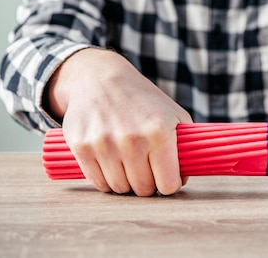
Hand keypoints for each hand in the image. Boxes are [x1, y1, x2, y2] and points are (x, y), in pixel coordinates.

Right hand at [46, 48, 192, 195]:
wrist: (100, 78)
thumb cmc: (142, 99)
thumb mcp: (174, 114)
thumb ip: (185, 145)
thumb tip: (183, 178)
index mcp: (159, 132)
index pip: (168, 184)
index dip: (169, 184)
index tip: (166, 177)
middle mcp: (132, 139)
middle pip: (143, 189)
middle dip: (147, 183)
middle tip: (146, 168)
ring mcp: (104, 144)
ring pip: (119, 188)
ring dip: (125, 181)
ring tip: (128, 162)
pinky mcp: (81, 147)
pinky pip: (97, 182)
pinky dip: (105, 178)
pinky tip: (110, 162)